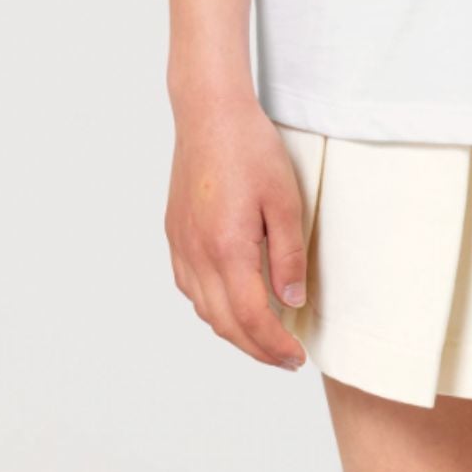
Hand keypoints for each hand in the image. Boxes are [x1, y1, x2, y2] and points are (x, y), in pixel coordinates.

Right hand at [165, 92, 309, 369]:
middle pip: (224, 323)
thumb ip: (289, 254)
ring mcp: (181, 245)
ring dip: (233, 331)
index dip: (274, 346)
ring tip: (263, 336)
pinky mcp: (175, 234)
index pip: (251, 318)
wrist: (209, 113)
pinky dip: (212, 306)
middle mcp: (197, 254)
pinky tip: (230, 302)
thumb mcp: (285, 199)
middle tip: (285, 358)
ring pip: (204, 310)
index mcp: (227, 248)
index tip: (296, 357)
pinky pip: (190, 287)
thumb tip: (291, 302)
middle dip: (256, 349)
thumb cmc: (250, 148)